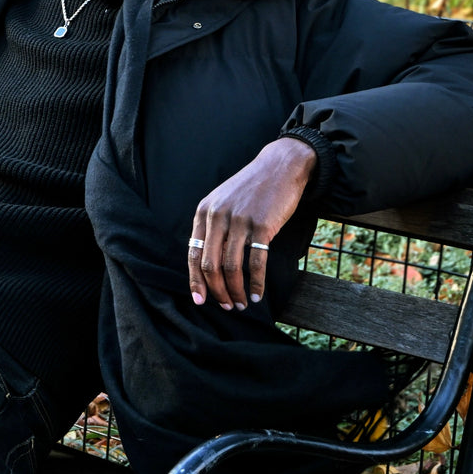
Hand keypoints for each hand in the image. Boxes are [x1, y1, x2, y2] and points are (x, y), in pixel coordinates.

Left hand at [187, 138, 314, 310]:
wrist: (279, 167)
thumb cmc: (251, 190)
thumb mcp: (222, 202)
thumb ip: (213, 227)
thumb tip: (208, 264)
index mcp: (204, 212)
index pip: (193, 253)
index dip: (195, 280)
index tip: (200, 300)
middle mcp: (217, 216)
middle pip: (209, 264)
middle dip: (216, 291)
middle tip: (227, 306)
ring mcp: (239, 220)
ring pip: (231, 267)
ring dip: (236, 291)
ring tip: (242, 304)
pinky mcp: (262, 225)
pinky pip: (256, 262)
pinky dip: (256, 284)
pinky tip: (258, 295)